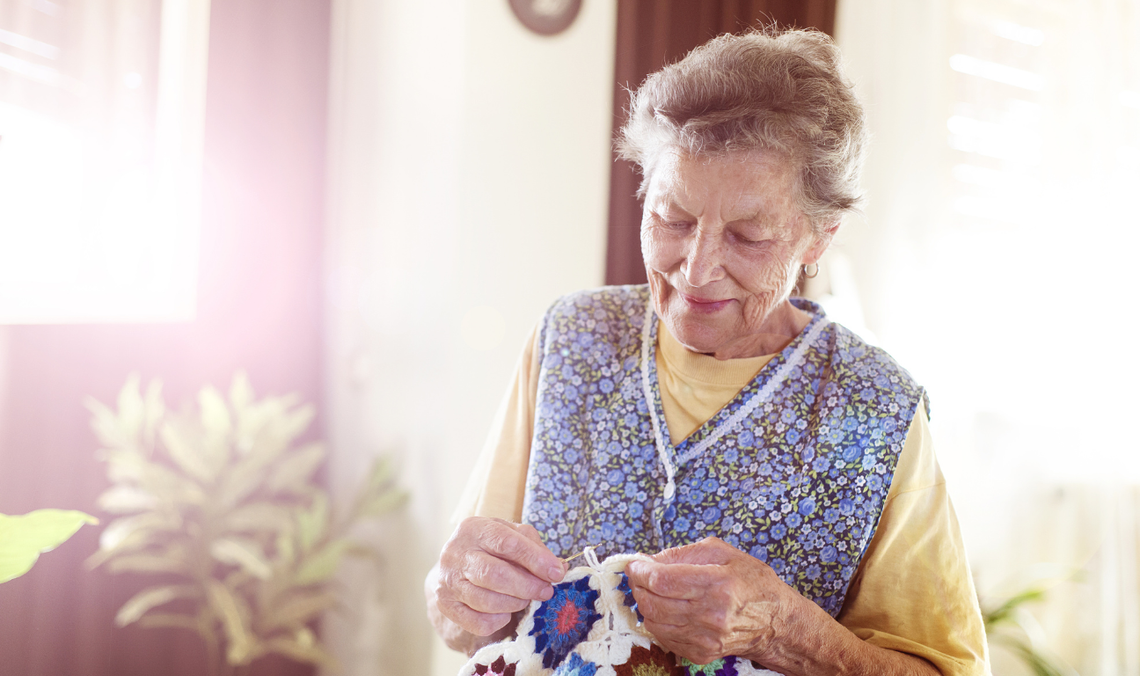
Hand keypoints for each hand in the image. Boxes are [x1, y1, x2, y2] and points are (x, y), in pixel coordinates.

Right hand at [429, 517, 566, 644]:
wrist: (455, 566)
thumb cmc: (491, 548)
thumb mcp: (512, 535)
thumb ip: (535, 548)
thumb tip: (559, 568)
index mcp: (473, 529)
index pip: (507, 543)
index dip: (535, 560)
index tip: (556, 573)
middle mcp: (455, 553)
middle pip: (495, 575)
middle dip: (527, 586)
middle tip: (545, 591)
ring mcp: (447, 580)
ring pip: (487, 601)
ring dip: (515, 603)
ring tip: (525, 598)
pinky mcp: (446, 605)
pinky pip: (479, 622)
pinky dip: (499, 620)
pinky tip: (505, 610)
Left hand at [625, 537, 797, 665]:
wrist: (776, 622)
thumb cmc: (751, 582)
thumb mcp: (722, 553)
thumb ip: (683, 553)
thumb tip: (648, 560)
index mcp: (716, 583)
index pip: (661, 580)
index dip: (640, 571)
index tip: (635, 564)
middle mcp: (710, 614)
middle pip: (652, 602)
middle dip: (638, 586)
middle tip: (640, 576)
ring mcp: (705, 638)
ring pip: (653, 621)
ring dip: (646, 604)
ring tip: (655, 592)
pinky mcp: (701, 653)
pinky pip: (663, 637)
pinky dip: (658, 621)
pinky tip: (668, 609)